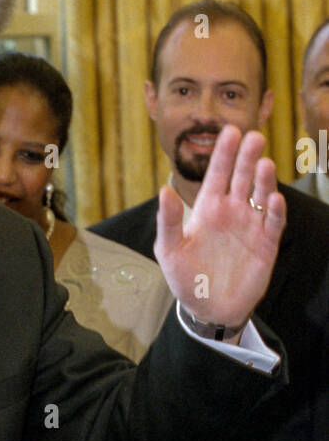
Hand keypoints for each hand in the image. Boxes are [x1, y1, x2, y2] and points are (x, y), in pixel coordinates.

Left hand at [155, 126, 285, 326]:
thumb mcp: (169, 250)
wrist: (208, 309)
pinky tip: (275, 199)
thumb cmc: (186, 278)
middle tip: (253, 136)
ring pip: (261, 195)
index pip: (217, 174)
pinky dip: (276, 211)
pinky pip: (273, 223)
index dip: (223, 153)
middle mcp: (232, 211)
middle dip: (247, 157)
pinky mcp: (266, 244)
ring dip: (264, 180)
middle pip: (242, 177)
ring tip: (264, 164)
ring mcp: (250, 226)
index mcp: (208, 208)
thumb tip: (164, 190)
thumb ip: (168, 221)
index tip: (230, 131)